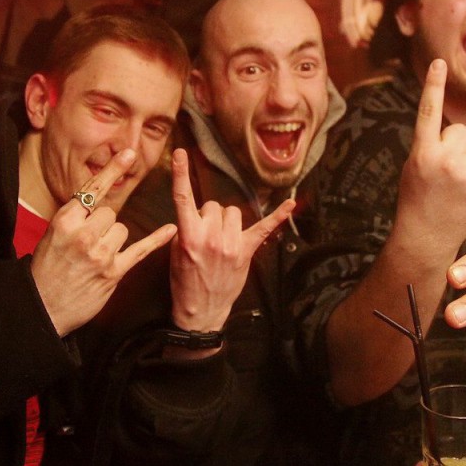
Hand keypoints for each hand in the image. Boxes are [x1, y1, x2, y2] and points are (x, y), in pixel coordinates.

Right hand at [31, 150, 177, 335]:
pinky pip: (141, 249)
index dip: (112, 170)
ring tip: (96, 257)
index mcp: (64, 221)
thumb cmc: (46, 271)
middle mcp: (83, 234)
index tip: (129, 153)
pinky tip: (170, 229)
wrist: (42, 308)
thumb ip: (73, 217)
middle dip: (104, 225)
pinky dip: (157, 240)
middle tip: (89, 244)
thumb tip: (95, 199)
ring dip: (115, 240)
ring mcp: (99, 254)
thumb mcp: (50, 236)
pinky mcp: (113, 273)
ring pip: (123, 229)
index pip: (92, 189)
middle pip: (111, 212)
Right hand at [168, 148, 295, 332]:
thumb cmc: (184, 282)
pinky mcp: (247, 251)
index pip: (183, 198)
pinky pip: (265, 228)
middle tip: (205, 236)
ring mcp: (231, 244)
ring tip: (221, 240)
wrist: (200, 311)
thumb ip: (185, 229)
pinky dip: (278, 216)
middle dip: (210, 216)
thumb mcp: (175, 253)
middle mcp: (211, 236)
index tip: (181, 154)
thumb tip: (195, 213)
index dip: (180, 174)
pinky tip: (290, 205)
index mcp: (188, 235)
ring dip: (227, 221)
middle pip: (214, 205)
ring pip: (233, 212)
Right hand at [395, 59, 465, 265]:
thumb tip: (456, 132)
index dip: (433, 86)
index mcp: (422, 152)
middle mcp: (446, 159)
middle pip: (461, 131)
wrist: (424, 236)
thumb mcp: (413, 166)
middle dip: (456, 146)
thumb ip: (430, 145)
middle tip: (446, 173)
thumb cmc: (416, 199)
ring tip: (458, 185)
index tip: (440, 63)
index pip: (428, 111)